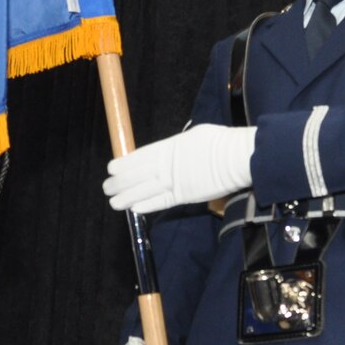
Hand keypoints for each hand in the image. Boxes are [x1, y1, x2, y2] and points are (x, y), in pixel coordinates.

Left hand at [103, 124, 256, 213]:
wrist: (238, 156)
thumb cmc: (221, 142)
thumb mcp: (196, 136)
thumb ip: (180, 146)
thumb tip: (172, 151)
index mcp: (170, 147)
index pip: (141, 156)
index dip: (125, 163)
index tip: (112, 167)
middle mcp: (168, 164)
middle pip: (138, 174)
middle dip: (120, 182)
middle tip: (107, 187)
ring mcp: (176, 180)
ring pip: (145, 190)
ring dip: (127, 197)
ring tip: (114, 202)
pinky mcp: (186, 195)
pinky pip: (162, 202)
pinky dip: (148, 205)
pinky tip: (135, 209)